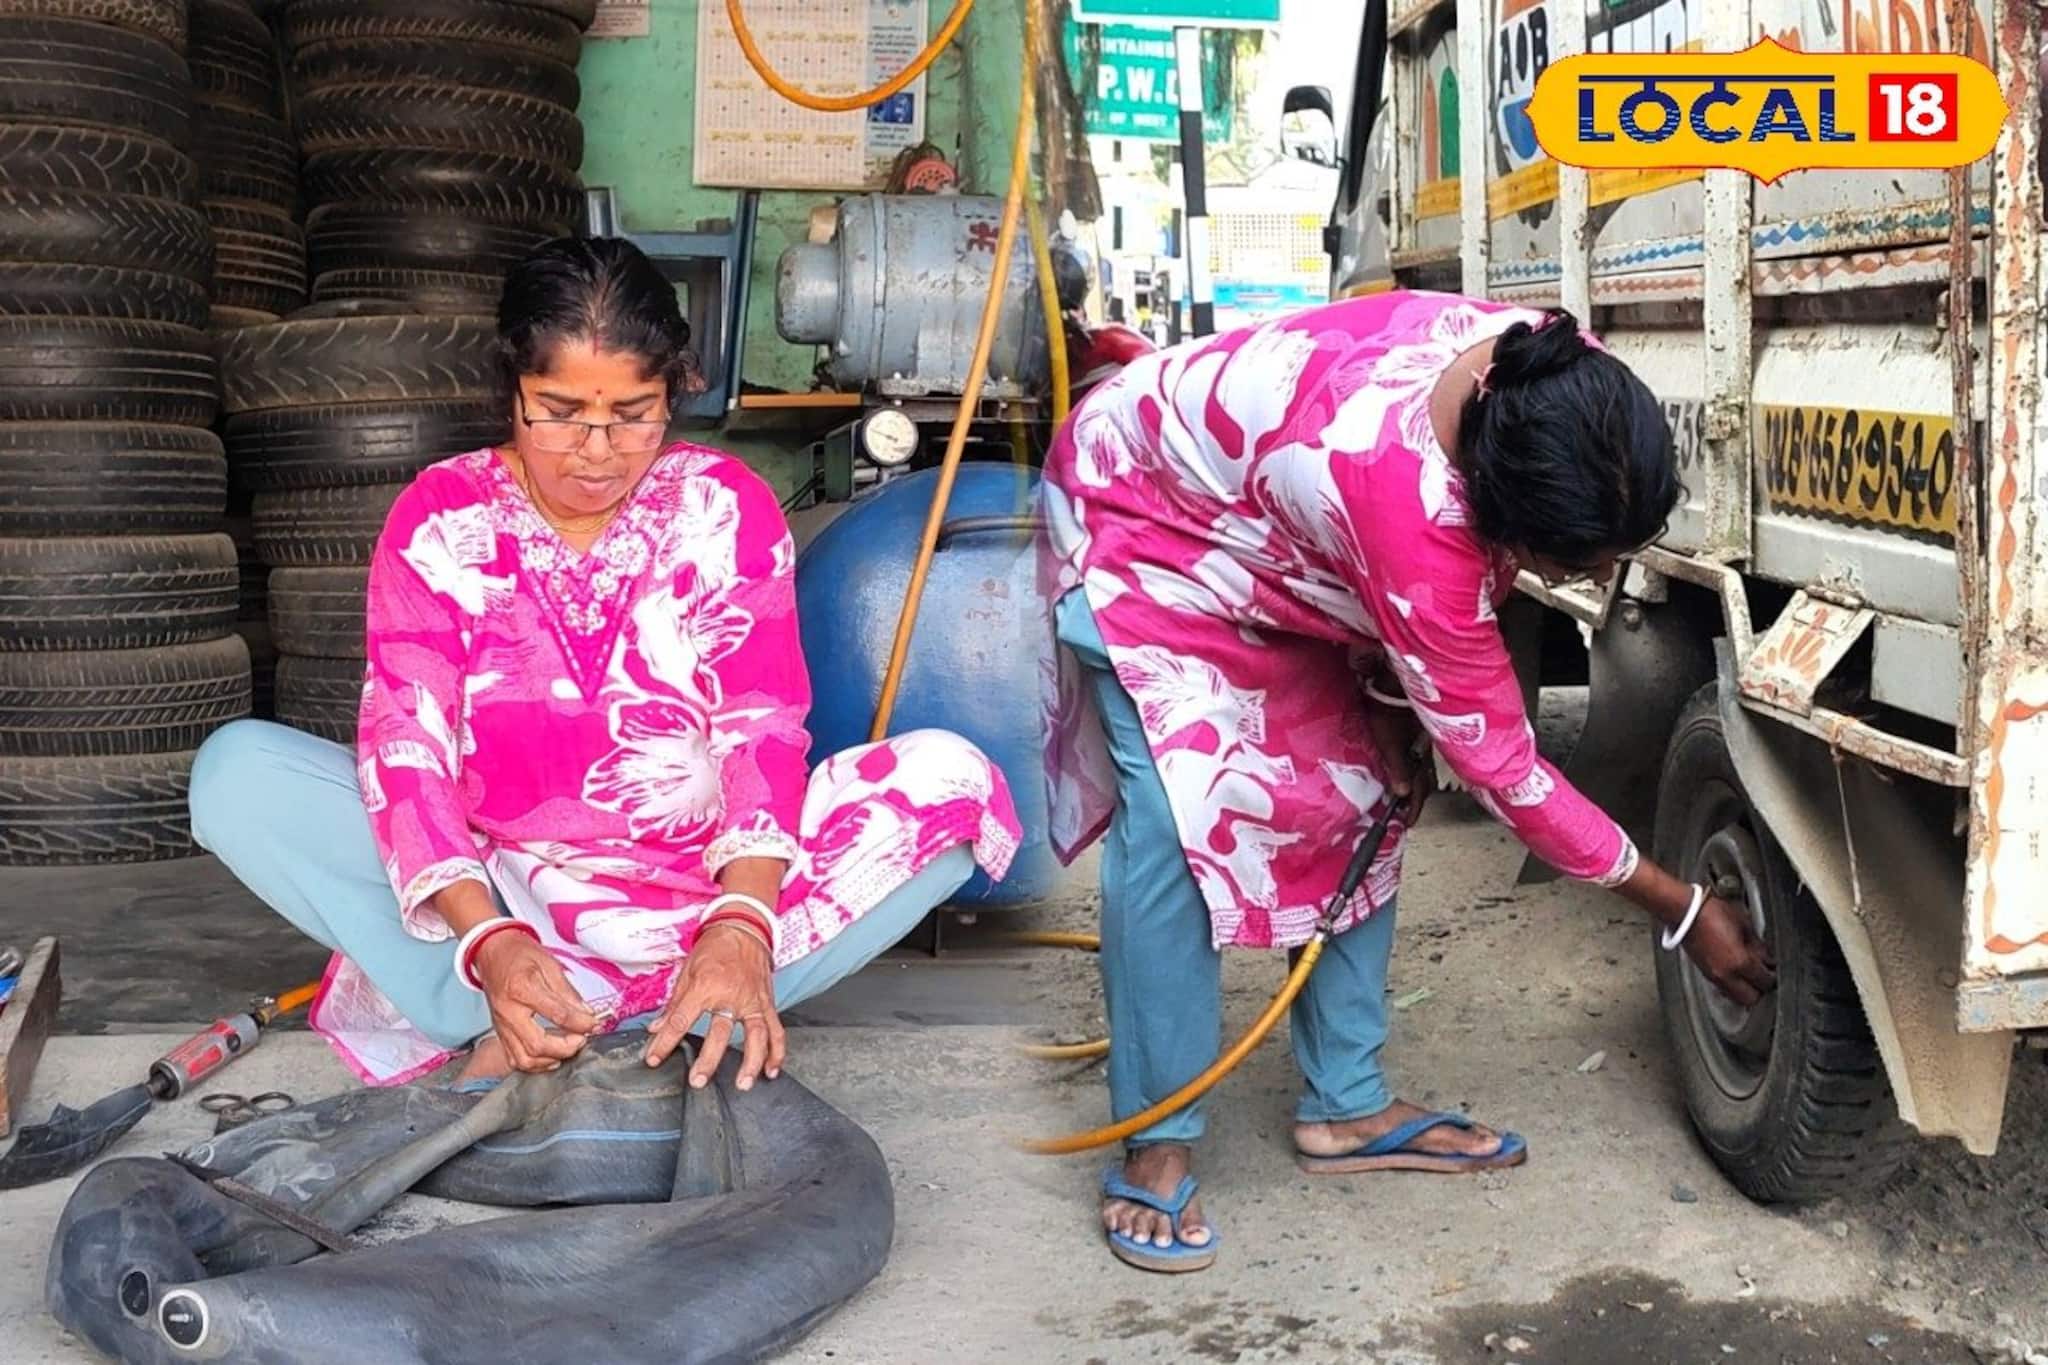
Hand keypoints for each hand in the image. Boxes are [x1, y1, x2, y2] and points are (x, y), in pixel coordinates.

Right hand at [471, 931, 598, 1072]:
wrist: (493, 952)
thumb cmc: (520, 955)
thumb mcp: (549, 964)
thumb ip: (568, 992)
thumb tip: (586, 1014)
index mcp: (522, 989)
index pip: (557, 1015)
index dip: (581, 1023)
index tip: (594, 1024)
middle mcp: (508, 1012)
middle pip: (537, 1045)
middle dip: (566, 1048)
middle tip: (582, 1038)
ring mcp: (501, 1025)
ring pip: (524, 1059)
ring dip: (551, 1060)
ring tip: (568, 1048)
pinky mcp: (499, 1032)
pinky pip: (514, 1059)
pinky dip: (535, 1064)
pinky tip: (551, 1057)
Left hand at [643, 923, 786, 1089]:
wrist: (744, 926)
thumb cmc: (714, 947)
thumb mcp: (687, 971)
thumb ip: (674, 1003)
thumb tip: (656, 1028)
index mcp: (706, 986)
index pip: (681, 1020)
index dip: (664, 1042)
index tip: (654, 1059)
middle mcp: (731, 995)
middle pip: (720, 1033)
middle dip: (709, 1060)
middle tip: (698, 1080)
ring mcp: (753, 1000)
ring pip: (757, 1035)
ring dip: (751, 1062)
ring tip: (743, 1084)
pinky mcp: (767, 1002)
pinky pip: (776, 1029)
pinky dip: (776, 1051)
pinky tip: (771, 1070)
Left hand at [1365, 693, 1432, 823]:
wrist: (1393, 687)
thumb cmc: (1388, 714)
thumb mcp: (1389, 744)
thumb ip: (1398, 768)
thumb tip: (1402, 792)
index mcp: (1419, 758)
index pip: (1419, 791)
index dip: (1413, 809)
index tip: (1407, 823)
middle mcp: (1425, 754)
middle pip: (1424, 784)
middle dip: (1416, 801)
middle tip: (1406, 813)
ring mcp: (1423, 744)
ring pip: (1423, 772)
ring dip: (1416, 787)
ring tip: (1406, 797)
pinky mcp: (1417, 736)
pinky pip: (1419, 760)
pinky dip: (1413, 771)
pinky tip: (1407, 771)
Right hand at [1681, 896, 1776, 1006]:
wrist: (1686, 913)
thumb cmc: (1712, 913)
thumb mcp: (1744, 925)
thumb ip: (1759, 946)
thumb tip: (1767, 958)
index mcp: (1740, 962)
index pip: (1765, 982)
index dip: (1774, 976)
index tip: (1774, 969)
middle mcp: (1726, 975)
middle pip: (1751, 999)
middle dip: (1761, 990)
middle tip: (1765, 977)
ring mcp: (1714, 977)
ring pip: (1736, 998)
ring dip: (1746, 991)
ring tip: (1751, 977)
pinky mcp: (1705, 974)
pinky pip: (1724, 989)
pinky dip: (1733, 986)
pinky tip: (1736, 973)